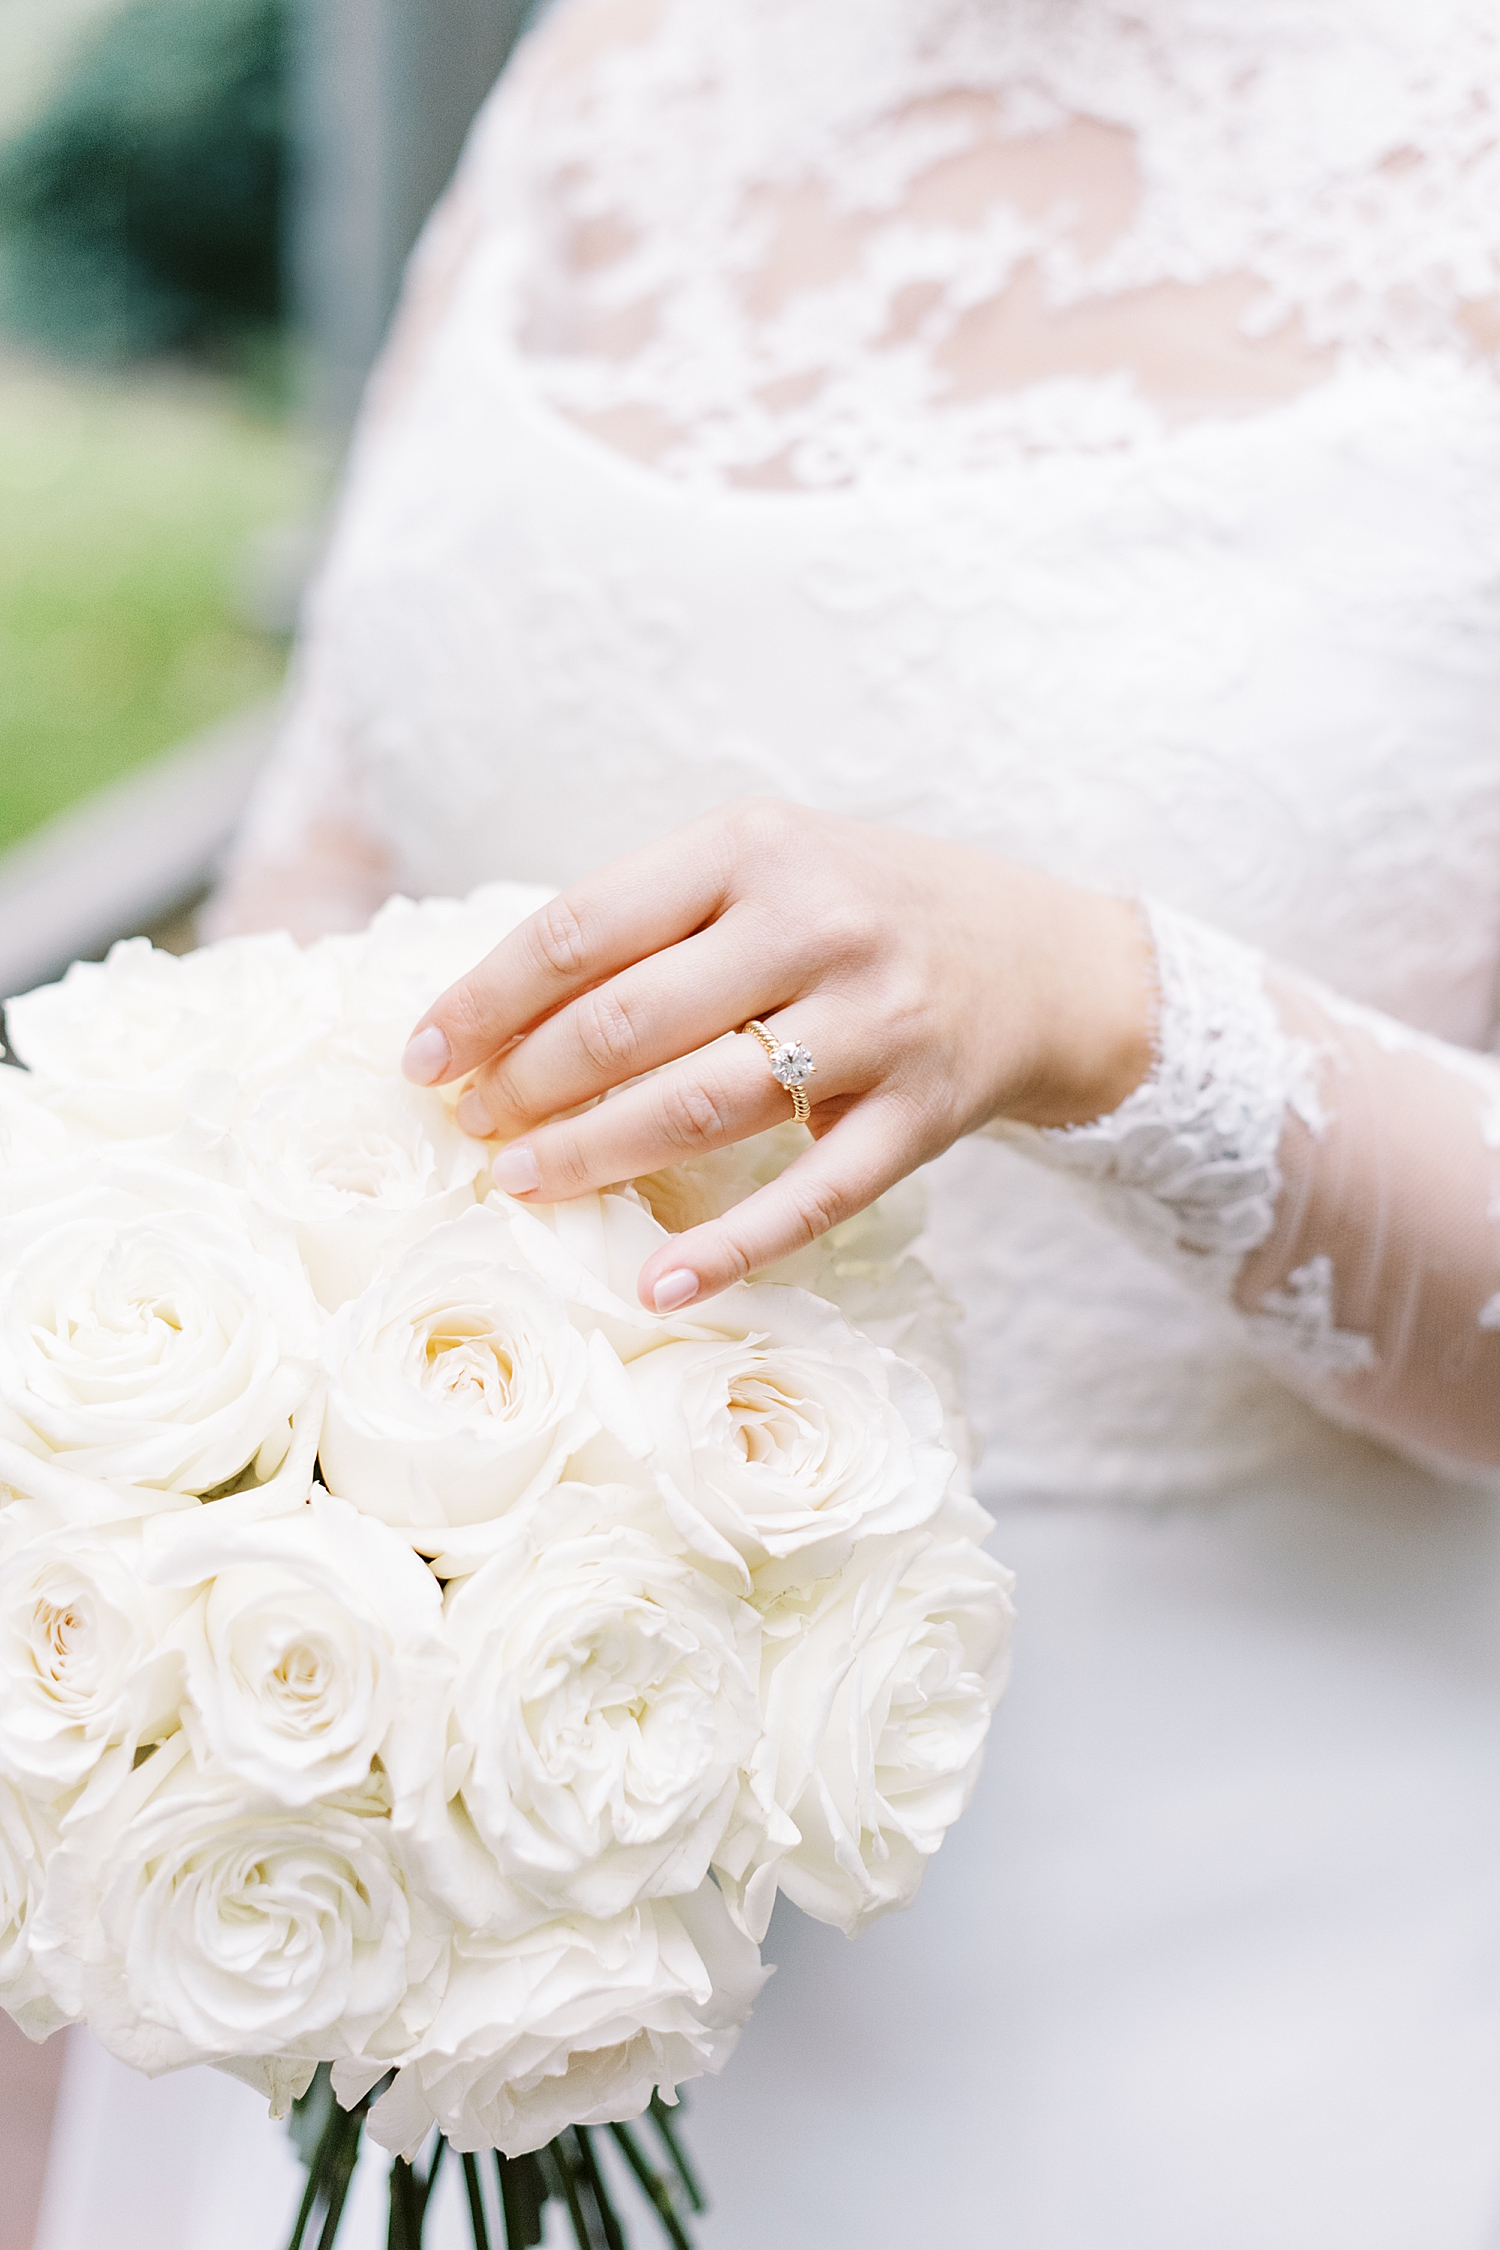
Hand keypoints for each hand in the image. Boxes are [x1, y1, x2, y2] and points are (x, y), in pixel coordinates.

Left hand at [400, 801, 1153, 1310]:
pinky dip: (733, 1248)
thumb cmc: (866, 911)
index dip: (486, 999)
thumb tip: (495, 1011)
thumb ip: (653, 918)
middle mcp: (815, 922)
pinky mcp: (924, 1113)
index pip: (582, 926)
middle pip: (628, 1020)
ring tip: (520, 1184)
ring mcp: (877, 1019)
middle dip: (525, 1085)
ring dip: (594, 1155)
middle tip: (469, 1129)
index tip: (421, 1057)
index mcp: (752, 846)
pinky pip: (813, 1194)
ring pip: (703, 1104)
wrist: (1046, 958)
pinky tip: (658, 1284)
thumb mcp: (766, 868)